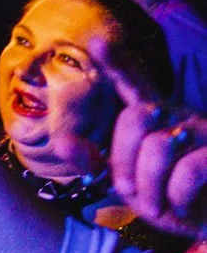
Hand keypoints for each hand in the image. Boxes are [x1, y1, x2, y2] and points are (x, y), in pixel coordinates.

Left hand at [103, 52, 206, 236]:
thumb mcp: (130, 185)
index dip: (117, 64)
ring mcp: (205, 132)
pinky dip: (176, 197)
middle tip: (130, 193)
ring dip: (149, 187)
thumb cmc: (172, 202)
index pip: (133, 84)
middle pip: (134, 119)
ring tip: (159, 205)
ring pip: (158, 147)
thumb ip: (96, 163)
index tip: (98, 42)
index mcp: (155, 120)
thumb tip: (60, 142)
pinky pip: (188, 170)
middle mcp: (180, 117)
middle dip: (123, 162)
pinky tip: (182, 209)